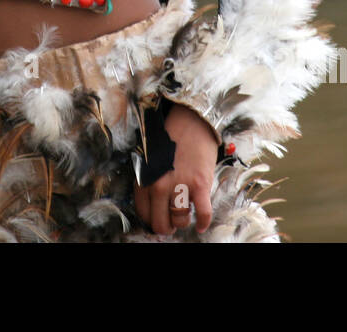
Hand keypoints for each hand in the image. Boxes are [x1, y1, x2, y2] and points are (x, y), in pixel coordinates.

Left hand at [133, 102, 218, 234]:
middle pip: (160, 223)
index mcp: (145, 179)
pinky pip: (202, 213)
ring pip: (179, 220)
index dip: (152, 221)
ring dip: (183, 221)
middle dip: (167, 227)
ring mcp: (180, 185)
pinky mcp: (199, 185)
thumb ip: (149, 182)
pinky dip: (202, 222)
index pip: (144, 214)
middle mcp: (159, 185)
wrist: (191, 121)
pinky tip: (201, 225)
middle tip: (172, 223)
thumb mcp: (150, 159)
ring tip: (186, 214)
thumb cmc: (170, 137)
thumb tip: (154, 206)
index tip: (159, 219)